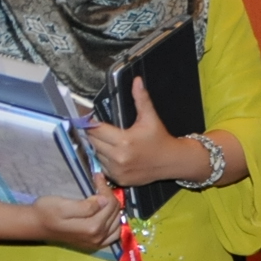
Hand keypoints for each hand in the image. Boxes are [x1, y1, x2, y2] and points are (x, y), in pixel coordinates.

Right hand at [0, 175, 121, 252]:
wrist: (36, 225)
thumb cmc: (46, 212)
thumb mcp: (63, 206)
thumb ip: (86, 206)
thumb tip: (104, 200)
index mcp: (92, 227)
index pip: (109, 203)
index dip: (105, 188)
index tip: (98, 176)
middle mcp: (98, 237)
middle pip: (115, 211)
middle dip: (109, 195)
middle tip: (99, 183)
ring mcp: (98, 242)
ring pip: (117, 220)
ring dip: (113, 206)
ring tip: (102, 195)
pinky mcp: (96, 243)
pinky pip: (115, 233)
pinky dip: (115, 221)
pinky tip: (108, 213)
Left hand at [90, 79, 247, 188]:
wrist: (172, 162)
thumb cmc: (160, 138)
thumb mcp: (150, 118)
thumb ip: (141, 99)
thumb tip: (136, 81)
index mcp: (124, 141)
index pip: (95, 130)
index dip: (90, 123)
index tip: (89, 120)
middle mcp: (118, 157)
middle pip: (93, 142)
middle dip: (95, 135)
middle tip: (103, 131)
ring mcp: (117, 170)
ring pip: (96, 155)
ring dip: (100, 148)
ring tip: (111, 143)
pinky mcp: (118, 179)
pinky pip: (103, 167)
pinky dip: (106, 160)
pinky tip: (116, 155)